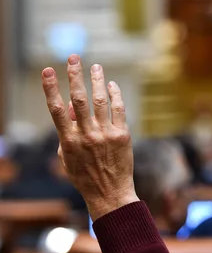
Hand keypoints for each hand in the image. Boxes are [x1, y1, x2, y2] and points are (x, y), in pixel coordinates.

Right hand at [41, 55, 138, 220]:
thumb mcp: (67, 157)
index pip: (57, 110)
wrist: (110, 194)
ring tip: (95, 66)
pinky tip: (112, 85)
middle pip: (79, 99)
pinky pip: (119, 109)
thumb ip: (68, 131)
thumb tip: (72, 107)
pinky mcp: (123, 135)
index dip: (51, 89)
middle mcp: (87, 136)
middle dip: (75, 76)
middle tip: (74, 57)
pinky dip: (115, 95)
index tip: (48, 71)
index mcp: (69, 141)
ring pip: (100, 100)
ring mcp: (106, 134)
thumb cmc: (85, 175)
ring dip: (97, 81)